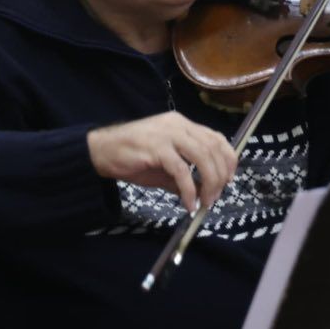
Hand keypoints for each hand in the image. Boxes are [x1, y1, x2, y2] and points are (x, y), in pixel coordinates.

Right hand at [86, 110, 237, 215]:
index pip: (215, 138)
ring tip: (205, 202)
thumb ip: (183, 175)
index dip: (227, 158)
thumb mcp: (163, 166)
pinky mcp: (156, 148)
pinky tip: (188, 203)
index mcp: (182, 125)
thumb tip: (202, 192)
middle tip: (216, 197)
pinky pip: (181, 171)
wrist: (100, 152)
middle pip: (212, 147)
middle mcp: (178, 125)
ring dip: (209, 182)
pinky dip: (189, 189)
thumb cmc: (131, 158)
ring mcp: (167, 134)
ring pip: (202, 156)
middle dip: (220, 174)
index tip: (229, 179)